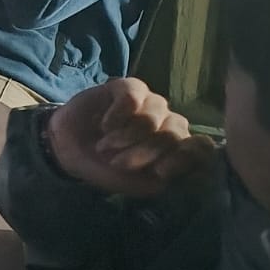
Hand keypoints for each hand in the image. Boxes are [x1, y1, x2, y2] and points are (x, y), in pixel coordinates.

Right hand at [45, 77, 215, 198]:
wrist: (69, 148)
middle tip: (118, 162)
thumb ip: (161, 178)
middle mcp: (168, 123)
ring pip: (154, 115)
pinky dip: (118, 114)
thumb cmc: (105, 168)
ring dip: (127, 136)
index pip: (200, 148)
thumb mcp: (135, 182)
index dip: (184, 158)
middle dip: (144, 152)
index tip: (160, 172)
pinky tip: (105, 124)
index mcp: (176, 149)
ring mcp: (151, 103)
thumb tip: (184, 170)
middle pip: (175, 133)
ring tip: (106, 146)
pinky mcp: (129, 87)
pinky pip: (134, 96)